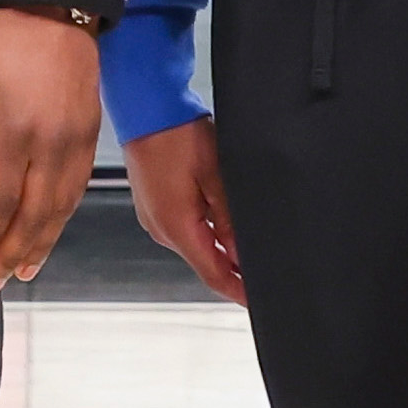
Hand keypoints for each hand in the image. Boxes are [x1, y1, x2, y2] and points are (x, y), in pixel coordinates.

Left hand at [0, 2, 102, 283]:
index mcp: (17, 134)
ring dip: (42, 243)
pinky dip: (63, 218)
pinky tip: (51, 230)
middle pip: (35, 215)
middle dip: (14, 253)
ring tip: (24, 270)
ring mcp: (76, 143)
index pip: (1, 201)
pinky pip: (77, 190)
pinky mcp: (90, 134)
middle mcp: (52, 147)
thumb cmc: (4, 36)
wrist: (58, 0)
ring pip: (61, 209)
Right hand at [124, 114, 244, 295]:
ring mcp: (153, 217)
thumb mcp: (215, 176)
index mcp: (175, 226)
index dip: (237, 291)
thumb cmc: (176, 133)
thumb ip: (229, 221)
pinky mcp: (152, 205)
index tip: (257, 301)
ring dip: (218, 248)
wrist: (145, 106)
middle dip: (232, 268)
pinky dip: (203, 232)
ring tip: (245, 239)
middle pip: (204, 262)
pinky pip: (183, 228)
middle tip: (262, 267)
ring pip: (194, 245)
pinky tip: (219, 217)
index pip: (212, 274)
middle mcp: (160, 228)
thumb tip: (242, 254)